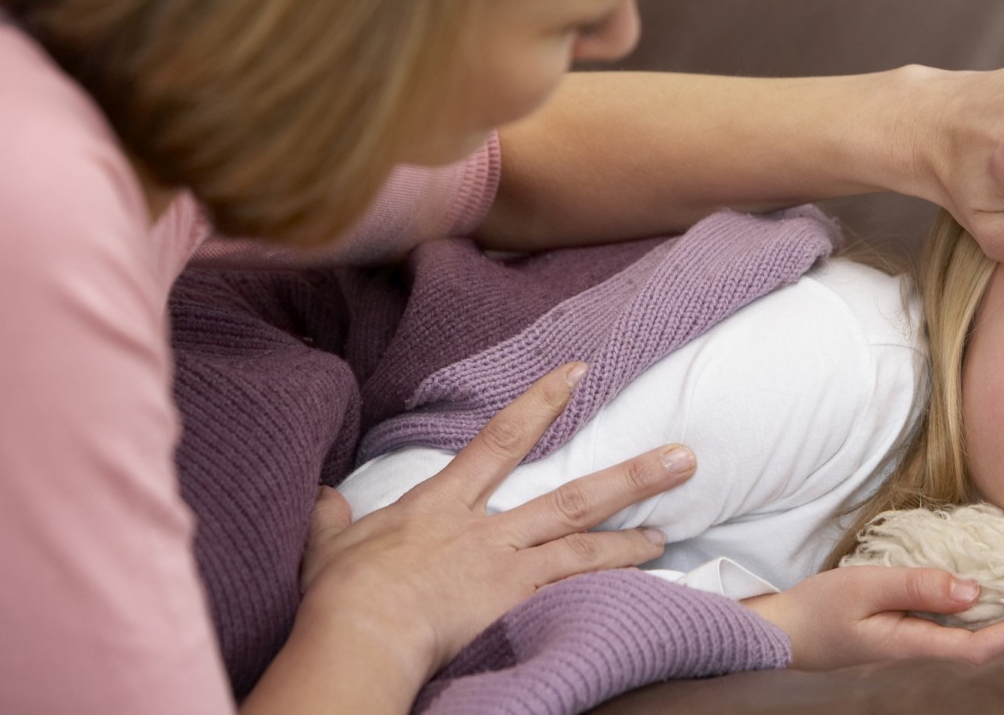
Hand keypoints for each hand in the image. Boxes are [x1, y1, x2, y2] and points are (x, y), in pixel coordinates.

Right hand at [294, 363, 697, 683]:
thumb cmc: (341, 591)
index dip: (542, 402)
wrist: (360, 631)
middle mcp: (487, 530)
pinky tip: (638, 590)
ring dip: (631, 536)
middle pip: (572, 496)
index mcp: (443, 505)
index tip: (579, 373)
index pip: (501, 440)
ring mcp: (507, 569)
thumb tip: (322, 496)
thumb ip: (331, 516)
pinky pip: (574, 594)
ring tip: (667, 531)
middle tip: (682, 457)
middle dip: (630, 476)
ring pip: (585, 546)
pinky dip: (607, 589)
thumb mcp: (328, 544)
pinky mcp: (515, 608)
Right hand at [742, 565, 1003, 669]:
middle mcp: (925, 665)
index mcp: (917, 652)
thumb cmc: (820, 611)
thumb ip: (918, 586)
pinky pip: (968, 649)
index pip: (986, 650)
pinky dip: (999, 637)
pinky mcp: (916, 655)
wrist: (785, 638)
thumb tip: (974, 589)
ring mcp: (921, 665)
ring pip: (986, 658)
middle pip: (996, 662)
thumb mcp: (864, 586)